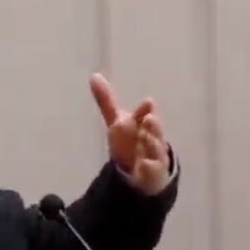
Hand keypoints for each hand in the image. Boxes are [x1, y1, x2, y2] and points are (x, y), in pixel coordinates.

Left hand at [89, 73, 170, 194]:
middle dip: (152, 125)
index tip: (148, 103)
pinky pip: (153, 171)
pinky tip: (144, 166)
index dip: (145, 110)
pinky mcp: (153, 173)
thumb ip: (106, 101)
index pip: (144, 114)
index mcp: (142, 124)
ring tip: (145, 137)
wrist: (141, 168)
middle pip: (154, 130)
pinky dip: (149, 168)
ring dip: (152, 143)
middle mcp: (150, 137)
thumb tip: (93, 76)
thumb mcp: (117, 121)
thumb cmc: (130, 140)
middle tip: (149, 119)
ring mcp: (154, 156)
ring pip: (156, 149)